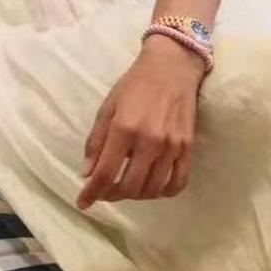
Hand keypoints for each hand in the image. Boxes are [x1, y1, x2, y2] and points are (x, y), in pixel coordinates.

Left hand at [76, 36, 204, 209]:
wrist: (171, 67)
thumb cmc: (135, 84)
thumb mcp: (108, 106)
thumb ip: (96, 140)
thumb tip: (86, 173)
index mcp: (124, 128)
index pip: (105, 172)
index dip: (92, 192)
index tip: (83, 203)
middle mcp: (148, 141)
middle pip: (129, 186)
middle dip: (112, 195)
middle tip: (105, 191)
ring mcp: (171, 146)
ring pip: (152, 189)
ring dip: (136, 195)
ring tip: (126, 188)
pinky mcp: (187, 148)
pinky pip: (177, 183)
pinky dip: (163, 192)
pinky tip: (152, 187)